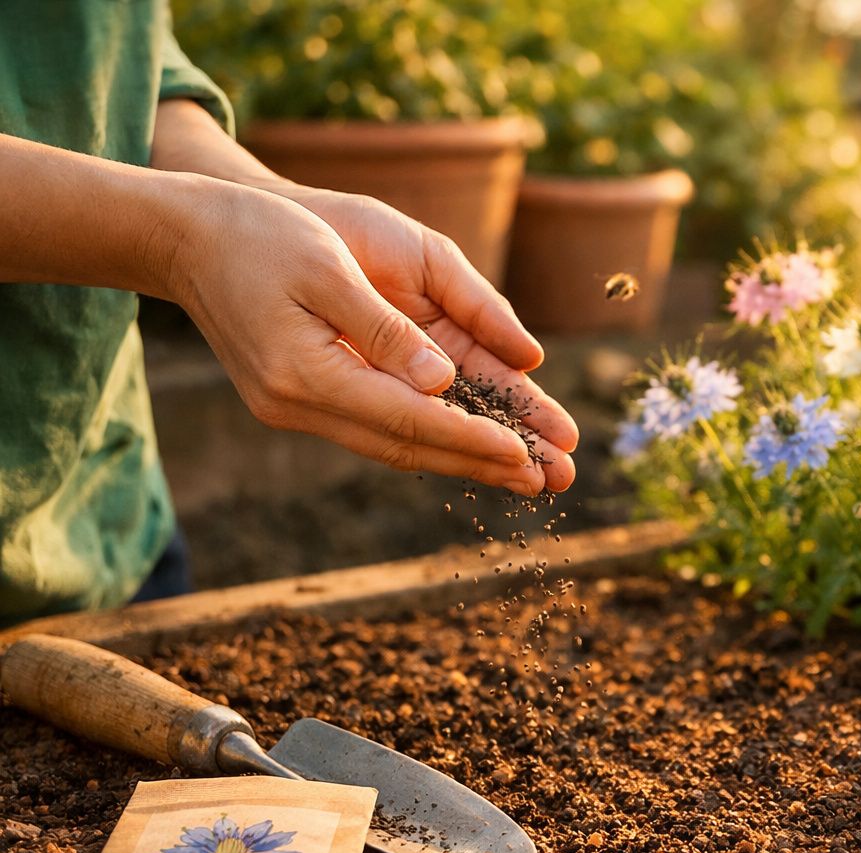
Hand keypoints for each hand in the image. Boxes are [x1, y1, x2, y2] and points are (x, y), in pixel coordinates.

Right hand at [169, 180, 558, 494]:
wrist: (185, 237)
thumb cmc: (259, 235)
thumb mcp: (327, 267)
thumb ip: (386, 329)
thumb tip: (443, 382)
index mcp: (305, 374)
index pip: (407, 419)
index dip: (472, 439)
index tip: (527, 454)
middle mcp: (300, 405)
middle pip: (408, 445)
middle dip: (482, 462)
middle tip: (548, 481)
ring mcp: (297, 408)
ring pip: (396, 443)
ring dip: (463, 458)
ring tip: (527, 473)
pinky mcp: (302, 398)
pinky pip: (379, 426)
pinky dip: (429, 437)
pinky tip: (469, 445)